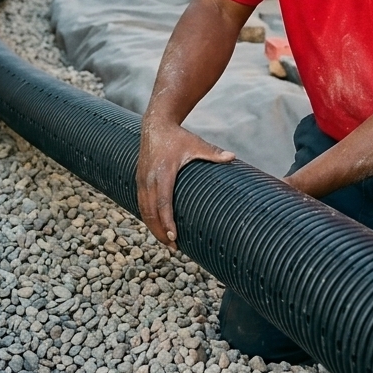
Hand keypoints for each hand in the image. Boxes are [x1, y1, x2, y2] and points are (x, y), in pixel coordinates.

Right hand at [136, 118, 233, 249]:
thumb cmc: (178, 137)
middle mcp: (149, 178)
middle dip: (160, 232)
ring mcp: (141, 180)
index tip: (174, 238)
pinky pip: (141, 204)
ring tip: (167, 243)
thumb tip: (233, 157)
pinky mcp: (139, 180)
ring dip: (153, 228)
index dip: (167, 222)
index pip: (163, 202)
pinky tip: (157, 228)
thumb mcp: (196, 144)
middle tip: (174, 248)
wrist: (155, 125)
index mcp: (163, 172)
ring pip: (144, 210)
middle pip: (151, 212)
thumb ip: (213, 153)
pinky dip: (148, 218)